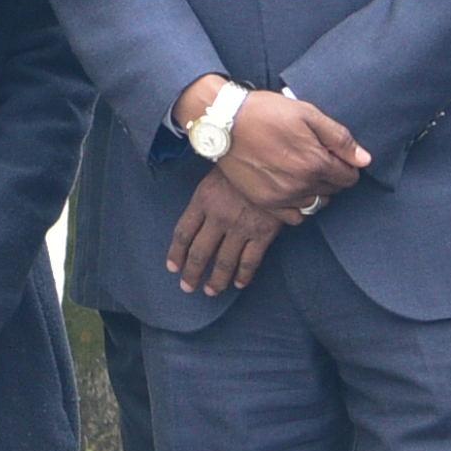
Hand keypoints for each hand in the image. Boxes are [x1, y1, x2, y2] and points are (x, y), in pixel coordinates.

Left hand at [166, 168, 296, 294]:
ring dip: (216, 280)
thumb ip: (207, 196)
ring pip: (224, 262)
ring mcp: (241, 227)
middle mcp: (218, 217)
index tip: (172, 267)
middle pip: (200, 252)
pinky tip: (239, 284)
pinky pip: (250, 261)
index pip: (183, 232)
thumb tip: (198, 217)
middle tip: (187, 287)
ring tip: (211, 291)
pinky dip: (244, 275)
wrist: (278, 159)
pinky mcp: (263, 233)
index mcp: (203, 200)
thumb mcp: (218, 171)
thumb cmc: (244, 162)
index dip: (176, 253)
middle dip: (192, 273)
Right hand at [213, 89, 374, 213]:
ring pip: (315, 204)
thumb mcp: (308, 114)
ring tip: (302, 172)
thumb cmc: (267, 112)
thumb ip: (339, 138)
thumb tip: (364, 160)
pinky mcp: (265, 203)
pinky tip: (291, 188)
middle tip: (316, 158)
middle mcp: (301, 185)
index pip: (349, 178)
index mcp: (316, 163)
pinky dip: (299, 206)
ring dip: (315, 191)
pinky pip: (295, 218)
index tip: (335, 155)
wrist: (224, 122)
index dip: (347, 165)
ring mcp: (282, 197)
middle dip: (331, 177)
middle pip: (333, 191)